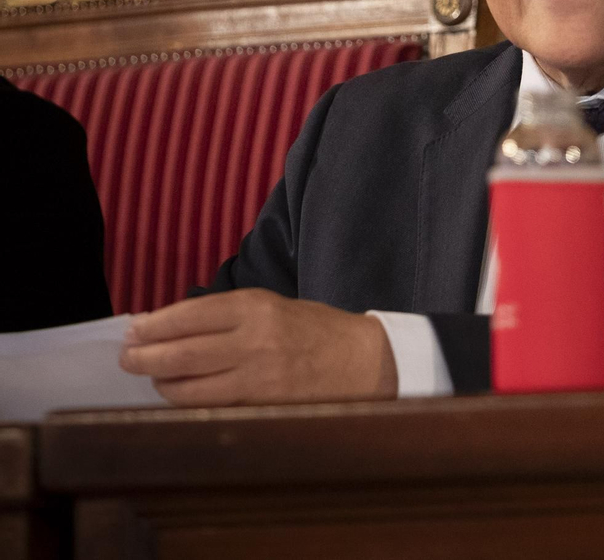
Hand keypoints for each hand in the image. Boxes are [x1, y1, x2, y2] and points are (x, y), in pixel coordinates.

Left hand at [119, 289, 398, 405]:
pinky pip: (210, 408)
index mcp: (256, 307)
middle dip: (143, 357)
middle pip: (179, 353)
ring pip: (187, 388)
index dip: (152, 326)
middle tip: (127, 358)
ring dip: (162, 384)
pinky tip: (182, 396)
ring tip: (154, 378)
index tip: (132, 331)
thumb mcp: (274, 305)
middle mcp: (253, 341)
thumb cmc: (316, 329)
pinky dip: (189, 403)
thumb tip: (166, 324)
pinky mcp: (261, 407)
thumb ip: (225, 314)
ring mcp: (256, 378)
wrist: (365, 363)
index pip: (186, 316)